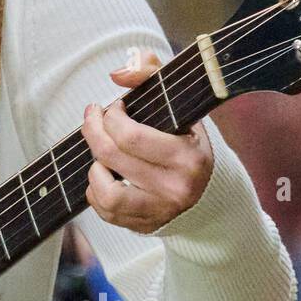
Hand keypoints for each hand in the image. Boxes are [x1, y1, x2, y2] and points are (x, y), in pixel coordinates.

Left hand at [80, 49, 213, 234]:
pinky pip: (106, 212)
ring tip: (101, 155)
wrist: (208, 192)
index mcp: (188, 157)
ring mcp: (160, 211)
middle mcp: (175, 188)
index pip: (131, 136)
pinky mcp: (146, 226)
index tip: (113, 107)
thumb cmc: (187, 141)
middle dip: (93, 131)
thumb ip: (151, 74)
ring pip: (107, 193)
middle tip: (92, 118)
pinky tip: (104, 176)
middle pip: (112, 157)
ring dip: (94, 168)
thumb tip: (117, 73)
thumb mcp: (181, 105)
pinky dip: (95, 191)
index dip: (111, 117)